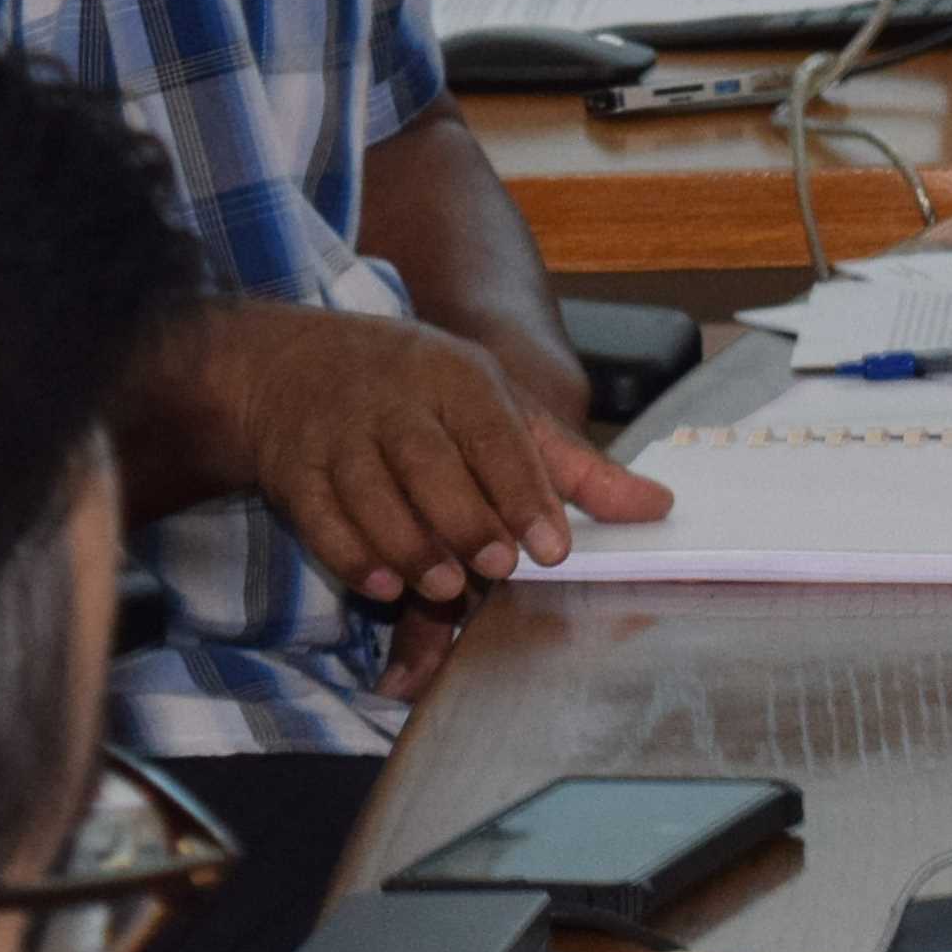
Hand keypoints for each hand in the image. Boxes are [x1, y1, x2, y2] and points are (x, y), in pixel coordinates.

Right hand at [194, 301, 674, 625]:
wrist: (295, 364)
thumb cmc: (423, 393)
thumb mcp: (500, 407)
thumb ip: (573, 466)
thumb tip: (659, 508)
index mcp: (456, 376)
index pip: (494, 434)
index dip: (522, 492)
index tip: (550, 547)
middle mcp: (394, 399)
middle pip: (429, 465)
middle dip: (465, 520)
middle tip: (498, 568)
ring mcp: (338, 433)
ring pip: (372, 494)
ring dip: (409, 545)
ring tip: (444, 587)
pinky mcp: (293, 469)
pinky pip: (321, 517)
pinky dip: (352, 554)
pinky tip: (384, 585)